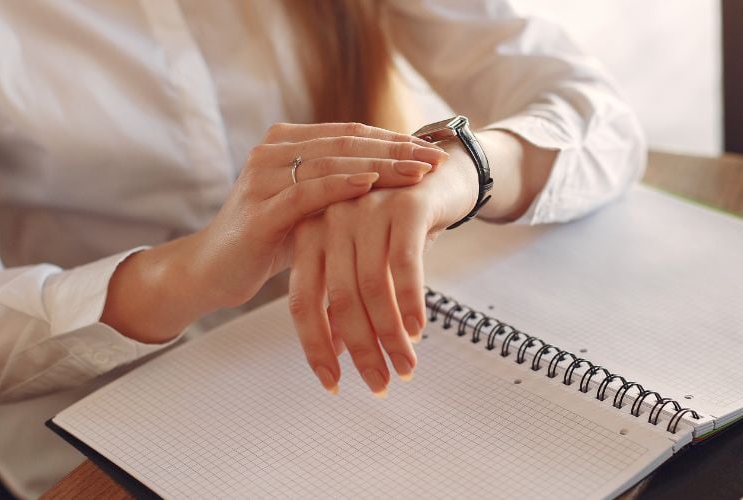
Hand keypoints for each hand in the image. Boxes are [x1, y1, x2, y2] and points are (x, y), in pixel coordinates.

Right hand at [102, 123, 447, 343]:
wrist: (212, 271)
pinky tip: (372, 184)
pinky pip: (307, 192)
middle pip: (346, 143)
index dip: (393, 140)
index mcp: (286, 142)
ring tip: (418, 172)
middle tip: (436, 159)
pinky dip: (341, 186)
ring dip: (380, 166)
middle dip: (396, 150)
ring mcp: (263, 177)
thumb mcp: (310, 208)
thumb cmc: (268, 240)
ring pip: (332, 163)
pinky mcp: (259, 210)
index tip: (433, 150)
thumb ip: (341, 187)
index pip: (350, 134)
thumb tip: (399, 179)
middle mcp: (272, 151)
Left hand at [288, 140, 478, 395]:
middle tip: (379, 384)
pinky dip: (411, 302)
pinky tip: (418, 330)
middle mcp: (332, 219)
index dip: (316, 347)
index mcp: (310, 233)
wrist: (441, 173)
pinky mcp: (404, 206)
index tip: (333, 383)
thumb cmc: (397, 224)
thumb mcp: (364, 258)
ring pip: (372, 287)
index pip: (302, 301)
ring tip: (405, 366)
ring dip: (389, 335)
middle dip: (360, 349)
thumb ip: (344, 296)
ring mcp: (366, 209)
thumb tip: (335, 350)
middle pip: (337, 299)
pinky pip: (404, 265)